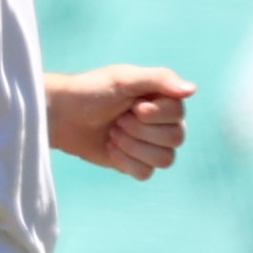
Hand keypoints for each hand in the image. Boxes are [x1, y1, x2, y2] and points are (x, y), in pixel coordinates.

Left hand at [48, 63, 192, 178]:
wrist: (61, 115)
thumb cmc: (90, 90)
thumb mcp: (124, 78)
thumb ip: (160, 79)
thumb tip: (192, 90)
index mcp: (163, 100)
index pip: (179, 115)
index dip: (154, 115)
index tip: (133, 105)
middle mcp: (162, 122)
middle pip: (175, 139)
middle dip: (140, 131)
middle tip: (118, 119)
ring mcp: (150, 144)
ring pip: (165, 159)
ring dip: (133, 146)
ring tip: (113, 133)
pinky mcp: (135, 163)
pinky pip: (146, 174)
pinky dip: (125, 162)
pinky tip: (110, 147)